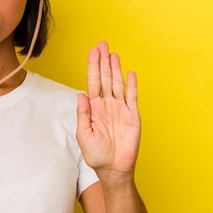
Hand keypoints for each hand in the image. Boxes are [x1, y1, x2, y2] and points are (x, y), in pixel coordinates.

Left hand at [76, 42, 140, 175]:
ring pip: (118, 84)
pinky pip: (132, 97)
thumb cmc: (96, 154)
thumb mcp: (83, 134)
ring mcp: (120, 109)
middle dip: (103, 61)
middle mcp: (107, 105)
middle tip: (103, 44)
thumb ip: (83, 113)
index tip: (93, 51)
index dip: (93, 66)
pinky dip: (132, 85)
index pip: (93, 82)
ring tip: (113, 54)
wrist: (113, 169)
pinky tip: (130, 73)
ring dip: (116, 69)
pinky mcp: (132, 116)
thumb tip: (80, 94)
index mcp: (94, 108)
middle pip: (105, 78)